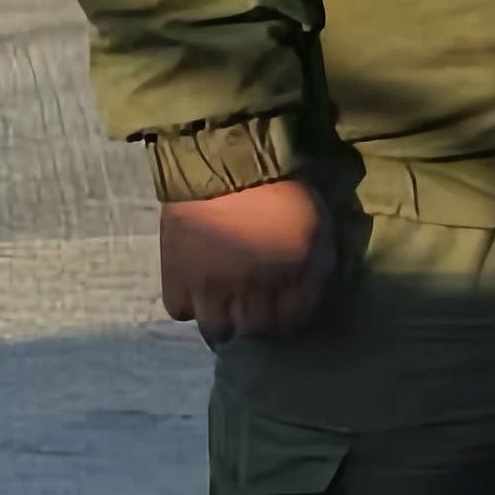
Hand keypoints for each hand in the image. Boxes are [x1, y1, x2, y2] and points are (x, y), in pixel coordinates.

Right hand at [161, 176, 334, 346]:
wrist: (226, 162)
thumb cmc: (282, 190)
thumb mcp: (319, 226)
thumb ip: (318, 266)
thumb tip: (311, 298)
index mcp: (290, 277)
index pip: (290, 322)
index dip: (290, 321)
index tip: (286, 313)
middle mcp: (251, 289)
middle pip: (253, 332)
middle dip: (258, 327)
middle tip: (255, 315)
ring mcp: (210, 286)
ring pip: (216, 330)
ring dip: (225, 325)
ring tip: (227, 313)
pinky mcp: (176, 275)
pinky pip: (180, 310)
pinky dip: (191, 307)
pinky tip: (199, 294)